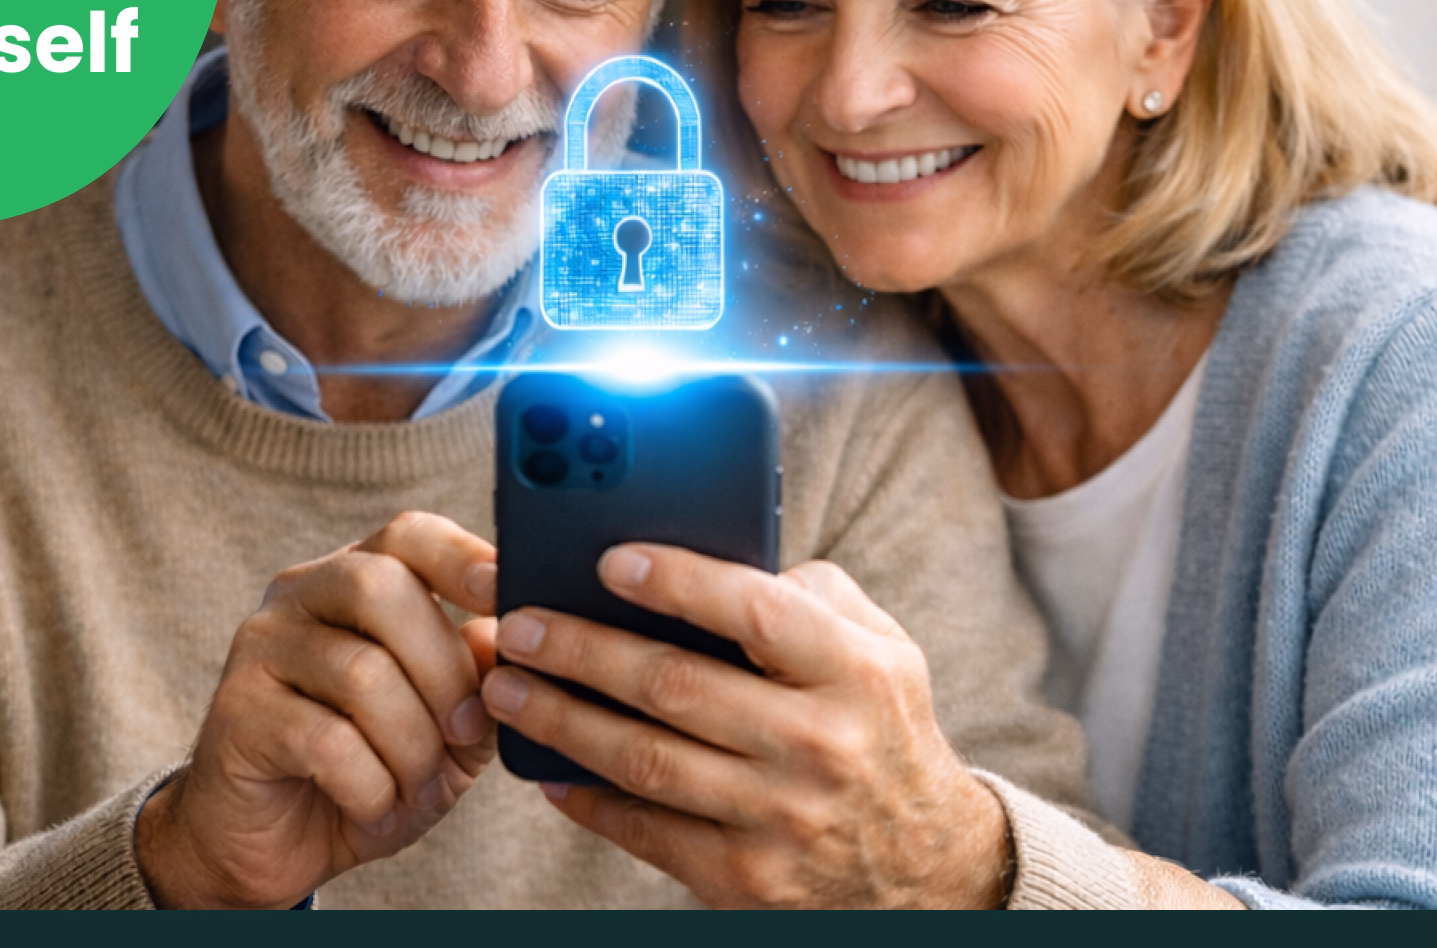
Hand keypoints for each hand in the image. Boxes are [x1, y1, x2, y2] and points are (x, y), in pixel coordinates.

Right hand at [136, 511, 502, 908]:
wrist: (277, 849)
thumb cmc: (371, 774)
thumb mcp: (446, 730)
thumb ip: (478, 679)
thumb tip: (504, 636)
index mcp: (355, 581)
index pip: (407, 534)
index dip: (461, 558)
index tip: (506, 600)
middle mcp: (299, 597)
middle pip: (381, 588)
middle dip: (444, 670)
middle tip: (465, 735)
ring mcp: (259, 649)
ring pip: (362, 673)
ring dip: (413, 747)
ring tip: (418, 790)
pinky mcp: (235, 712)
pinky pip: (327, 742)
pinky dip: (371, 787)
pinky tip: (375, 810)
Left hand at [478, 545, 1011, 907]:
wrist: (930, 866)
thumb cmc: (880, 728)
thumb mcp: (882, 649)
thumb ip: (809, 595)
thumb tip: (708, 557)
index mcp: (855, 672)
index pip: (759, 613)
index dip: (680, 583)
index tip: (609, 559)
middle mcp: (819, 744)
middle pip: (676, 687)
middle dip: (582, 651)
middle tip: (519, 624)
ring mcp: (780, 819)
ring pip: (646, 761)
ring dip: (561, 721)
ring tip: (506, 687)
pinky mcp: (746, 879)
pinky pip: (647, 831)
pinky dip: (589, 799)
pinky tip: (548, 768)